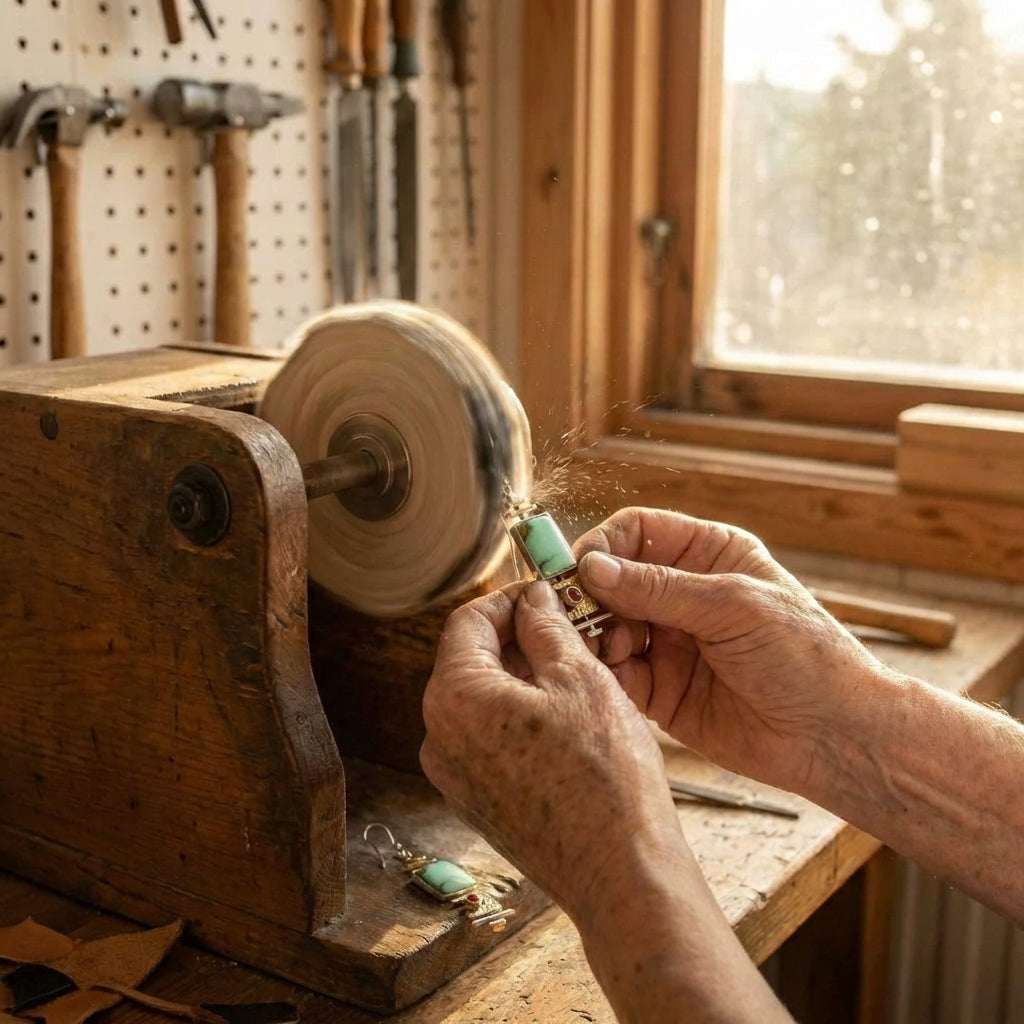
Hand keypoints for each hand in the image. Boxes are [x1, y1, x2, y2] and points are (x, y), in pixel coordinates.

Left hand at [420, 579, 683, 915]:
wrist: (620, 874)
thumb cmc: (605, 776)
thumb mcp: (581, 679)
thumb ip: (546, 628)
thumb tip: (533, 599)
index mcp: (454, 698)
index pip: (466, 622)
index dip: (507, 599)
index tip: (543, 593)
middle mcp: (438, 738)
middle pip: (469, 661)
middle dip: (516, 638)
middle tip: (566, 627)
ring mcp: (454, 776)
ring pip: (482, 701)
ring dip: (522, 677)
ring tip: (573, 669)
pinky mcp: (477, 802)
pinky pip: (489, 739)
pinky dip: (519, 716)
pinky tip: (566, 716)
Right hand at [576, 507, 883, 795]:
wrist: (834, 736)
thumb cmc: (805, 657)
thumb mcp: (734, 607)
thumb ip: (660, 588)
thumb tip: (592, 568)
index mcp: (708, 555)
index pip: (637, 532)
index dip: (604, 546)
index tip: (580, 571)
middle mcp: (683, 594)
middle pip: (612, 580)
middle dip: (590, 596)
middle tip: (576, 617)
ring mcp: (669, 642)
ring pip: (606, 626)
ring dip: (595, 636)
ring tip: (607, 651)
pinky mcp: (660, 689)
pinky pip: (615, 673)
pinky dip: (603, 673)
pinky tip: (610, 678)